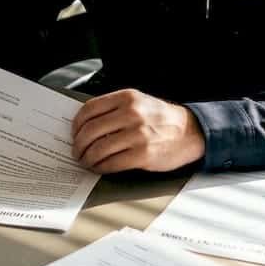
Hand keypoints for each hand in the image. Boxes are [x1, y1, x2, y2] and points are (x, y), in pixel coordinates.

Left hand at [70, 89, 205, 173]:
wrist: (190, 132)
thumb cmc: (161, 119)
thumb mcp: (138, 103)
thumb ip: (114, 109)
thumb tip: (85, 125)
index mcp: (127, 98)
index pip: (89, 110)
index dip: (76, 124)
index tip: (74, 133)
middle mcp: (131, 114)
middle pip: (90, 131)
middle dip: (78, 145)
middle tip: (76, 152)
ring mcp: (138, 134)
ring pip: (98, 149)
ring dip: (87, 158)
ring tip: (86, 162)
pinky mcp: (143, 154)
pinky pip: (112, 163)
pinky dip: (100, 167)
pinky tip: (99, 168)